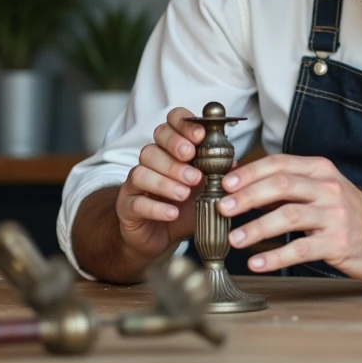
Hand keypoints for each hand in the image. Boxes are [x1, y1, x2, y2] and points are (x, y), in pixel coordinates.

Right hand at [114, 107, 210, 266]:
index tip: (200, 136)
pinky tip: (172, 213)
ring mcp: (135, 184)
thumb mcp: (206, 191)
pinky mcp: (127, 206)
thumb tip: (234, 163)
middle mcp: (150, 163)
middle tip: (194, 170)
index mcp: (170, 151)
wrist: (158, 238)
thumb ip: (218, 176)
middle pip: (154, 145)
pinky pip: (136, 201)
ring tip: (185, 194)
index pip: (170, 124)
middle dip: (174, 154)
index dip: (183, 125)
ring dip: (166, 181)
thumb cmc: (184, 208)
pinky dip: (156, 207)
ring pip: (142, 171)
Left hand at [218, 155, 361, 278]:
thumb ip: (285, 185)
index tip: (225, 183)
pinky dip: (275, 257)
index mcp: (320, 170)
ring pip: (289, 216)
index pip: (280, 163)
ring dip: (257, 227)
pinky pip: (300, 249)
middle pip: (282, 185)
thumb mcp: (320, 188)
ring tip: (234, 238)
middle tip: (223, 208)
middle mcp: (327, 189)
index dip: (250, 172)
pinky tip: (257, 263)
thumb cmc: (346, 212)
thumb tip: (239, 181)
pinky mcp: (336, 243)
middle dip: (248, 195)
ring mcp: (334, 216)